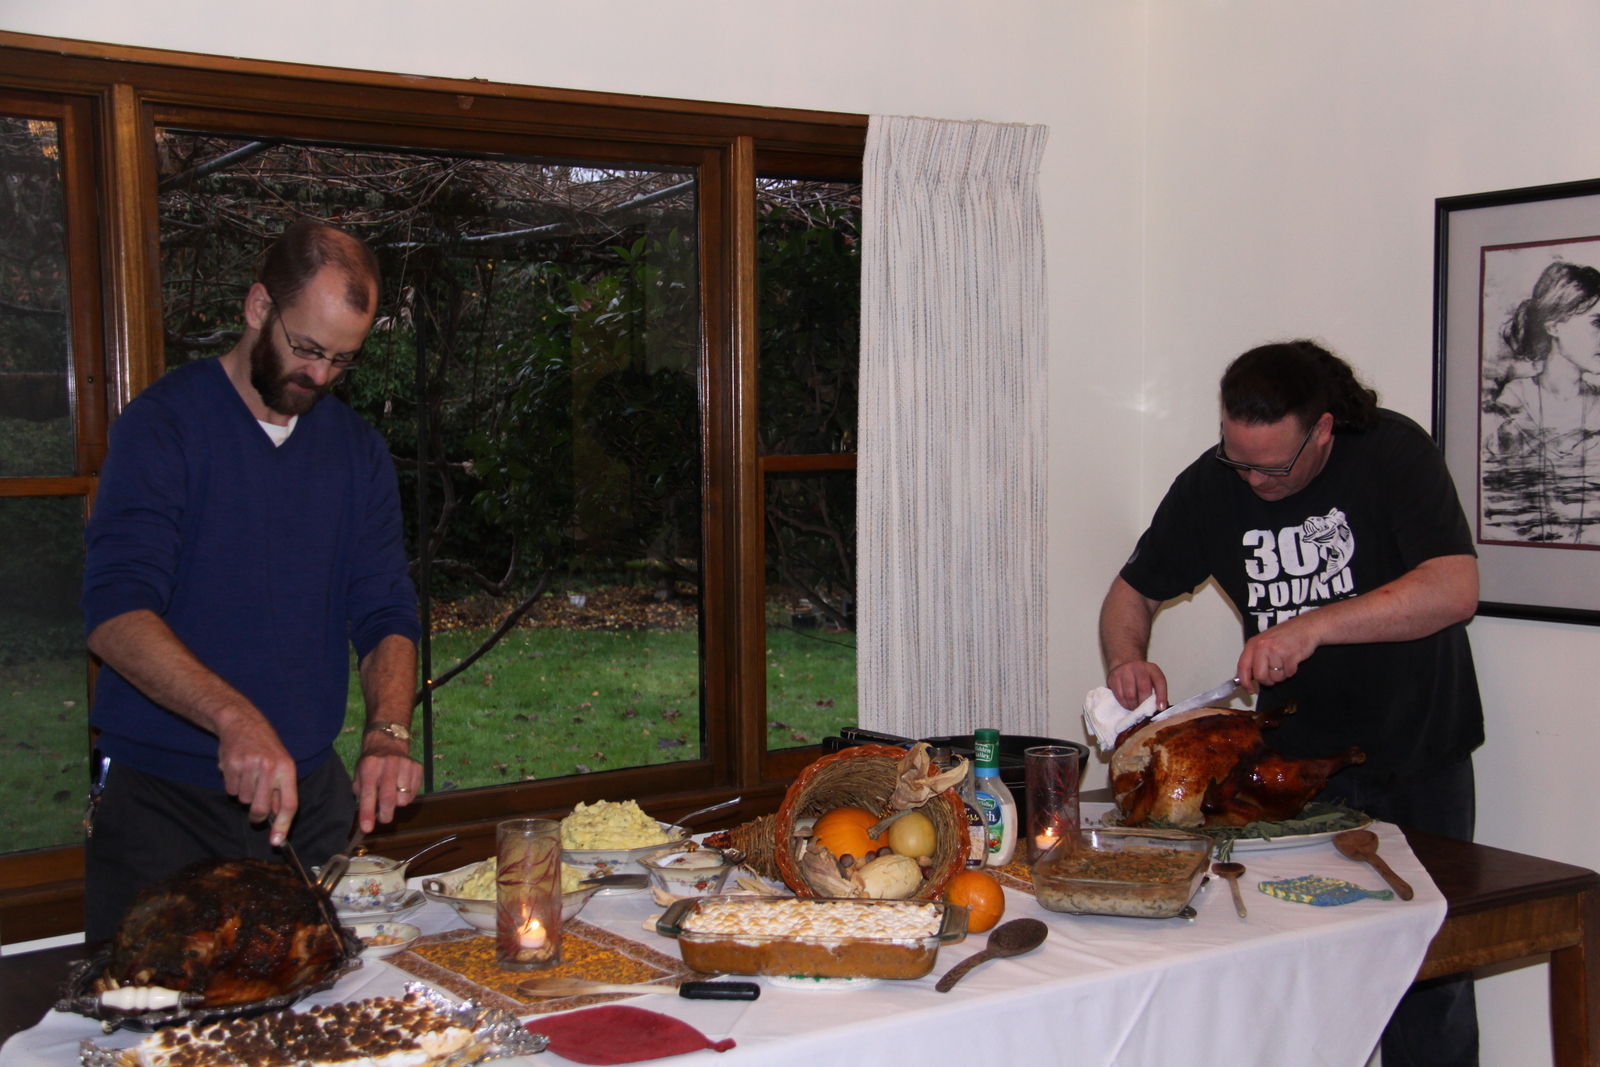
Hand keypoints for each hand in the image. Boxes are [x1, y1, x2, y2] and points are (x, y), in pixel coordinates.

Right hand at [214, 710, 298, 845]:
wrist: (242, 723)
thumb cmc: (265, 748)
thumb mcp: (282, 764)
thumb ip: (281, 790)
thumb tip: (278, 820)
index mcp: (287, 769)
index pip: (289, 804)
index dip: (283, 825)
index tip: (276, 842)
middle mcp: (270, 768)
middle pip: (261, 808)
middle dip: (257, 815)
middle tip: (256, 812)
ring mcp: (250, 767)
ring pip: (244, 801)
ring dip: (244, 795)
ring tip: (248, 776)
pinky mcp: (232, 766)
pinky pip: (231, 791)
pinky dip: (233, 786)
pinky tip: (237, 771)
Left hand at [353, 733, 421, 833]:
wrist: (388, 743)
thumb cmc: (370, 764)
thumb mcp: (359, 775)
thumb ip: (362, 794)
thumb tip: (368, 816)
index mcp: (370, 766)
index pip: (368, 794)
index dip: (367, 813)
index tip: (367, 829)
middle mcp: (388, 763)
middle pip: (389, 798)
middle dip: (385, 815)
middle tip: (383, 819)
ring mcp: (405, 764)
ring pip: (404, 798)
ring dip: (397, 803)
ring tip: (393, 794)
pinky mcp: (417, 767)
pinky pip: (414, 793)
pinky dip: (407, 796)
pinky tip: (401, 788)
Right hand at [1108, 659, 1167, 710]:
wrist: (1124, 664)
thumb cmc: (1141, 677)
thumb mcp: (1152, 679)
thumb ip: (1157, 691)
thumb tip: (1160, 708)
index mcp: (1152, 668)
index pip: (1159, 681)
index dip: (1161, 696)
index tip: (1160, 708)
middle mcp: (1139, 667)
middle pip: (1144, 688)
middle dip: (1144, 704)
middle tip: (1143, 711)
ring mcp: (1125, 670)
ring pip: (1130, 694)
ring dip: (1133, 706)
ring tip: (1135, 708)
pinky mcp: (1113, 677)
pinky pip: (1119, 695)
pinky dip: (1124, 704)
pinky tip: (1127, 704)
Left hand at [1235, 614, 1321, 693]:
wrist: (1306, 627)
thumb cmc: (1285, 636)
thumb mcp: (1264, 642)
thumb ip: (1255, 658)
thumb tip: (1248, 678)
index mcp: (1253, 644)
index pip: (1243, 666)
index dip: (1245, 682)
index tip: (1250, 690)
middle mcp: (1262, 646)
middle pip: (1260, 676)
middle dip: (1268, 681)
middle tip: (1274, 675)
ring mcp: (1276, 651)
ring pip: (1276, 677)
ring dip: (1282, 675)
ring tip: (1285, 662)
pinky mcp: (1290, 655)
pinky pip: (1288, 674)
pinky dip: (1291, 671)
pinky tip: (1292, 660)